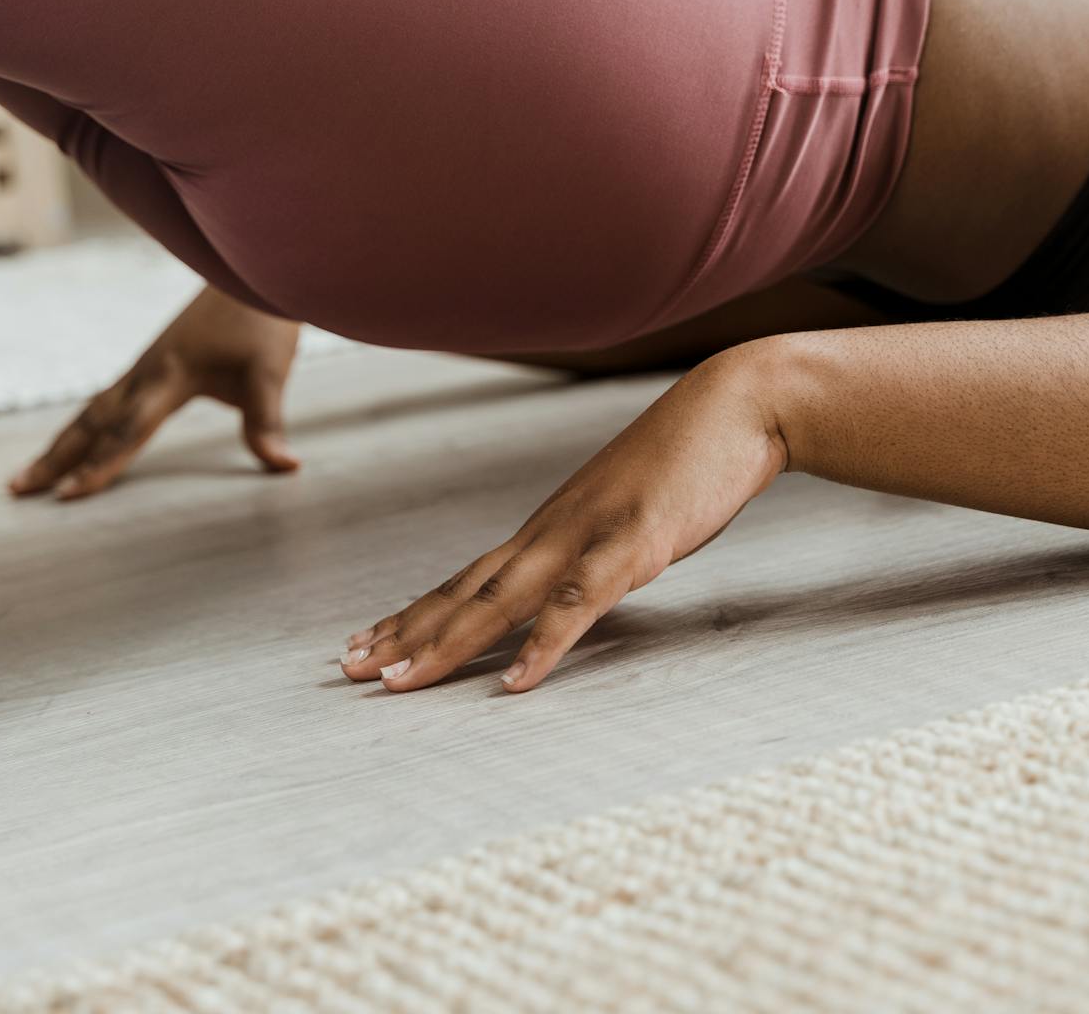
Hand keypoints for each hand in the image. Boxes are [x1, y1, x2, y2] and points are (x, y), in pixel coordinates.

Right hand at [9, 286, 301, 499]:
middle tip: (16, 489)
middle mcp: (146, 371)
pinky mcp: (151, 364)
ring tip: (28, 474)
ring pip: (92, 411)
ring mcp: (144, 366)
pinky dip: (83, 427)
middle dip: (55, 459)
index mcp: (169, 375)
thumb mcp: (269, 371)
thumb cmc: (262, 320)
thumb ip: (267, 421)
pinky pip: (106, 400)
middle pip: (91, 422)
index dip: (100, 466)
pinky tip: (76, 439)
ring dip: (61, 444)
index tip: (68, 497)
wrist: (252, 268)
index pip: (128, 431)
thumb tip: (284, 466)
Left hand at [338, 347, 787, 692]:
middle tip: (349, 671)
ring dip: (447, 643)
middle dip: (404, 634)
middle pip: (464, 592)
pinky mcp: (632, 546)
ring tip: (400, 682)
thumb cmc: (689, 460)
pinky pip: (578, 605)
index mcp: (550, 527)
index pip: (467, 578)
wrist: (740, 405)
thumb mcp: (629, 512)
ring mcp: (588, 537)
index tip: (368, 642)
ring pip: (501, 600)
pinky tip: (514, 683)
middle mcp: (552, 532)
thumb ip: (597, 547)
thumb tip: (578, 582)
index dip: (415, 613)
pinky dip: (543, 645)